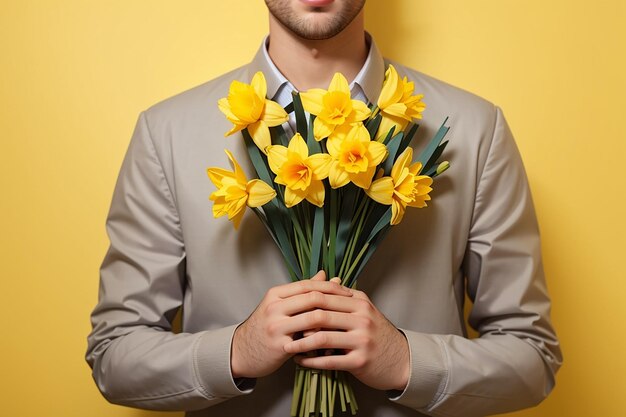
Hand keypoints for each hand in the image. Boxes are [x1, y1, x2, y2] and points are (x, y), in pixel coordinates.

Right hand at [231, 271, 352, 378]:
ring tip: (348, 323)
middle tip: (353, 307)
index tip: (347, 291)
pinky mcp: (279, 345)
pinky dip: (323, 340)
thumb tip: (326, 274)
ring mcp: (276, 326)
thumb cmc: (266, 327)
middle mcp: (274, 307)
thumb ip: (303, 292)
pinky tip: (335, 341)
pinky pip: (308, 340)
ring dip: (332, 322)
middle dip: (336, 301)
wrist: (242, 351)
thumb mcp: (280, 305)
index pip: (308, 284)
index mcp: (275, 294)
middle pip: (312, 298)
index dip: (330, 287)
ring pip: (312, 318)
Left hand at [283, 288, 409, 390]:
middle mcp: (362, 318)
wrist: (401, 359)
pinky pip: (329, 360)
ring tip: (287, 346)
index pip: (325, 296)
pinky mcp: (360, 360)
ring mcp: (362, 340)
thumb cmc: (377, 334)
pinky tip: (300, 361)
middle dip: (298, 322)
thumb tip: (320, 279)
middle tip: (282, 327)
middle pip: (322, 315)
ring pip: (323, 338)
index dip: (303, 301)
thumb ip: (343, 296)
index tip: (287, 307)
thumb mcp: (364, 309)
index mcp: (360, 302)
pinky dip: (311, 361)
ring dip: (301, 344)